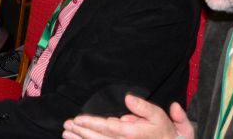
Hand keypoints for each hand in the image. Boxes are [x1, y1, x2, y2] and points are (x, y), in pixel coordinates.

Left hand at [62, 95, 192, 138]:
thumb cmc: (166, 132)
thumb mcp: (159, 115)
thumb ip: (143, 107)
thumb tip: (128, 98)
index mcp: (131, 133)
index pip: (106, 128)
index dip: (90, 124)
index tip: (76, 119)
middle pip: (98, 138)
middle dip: (80, 132)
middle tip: (66, 126)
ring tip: (67, 135)